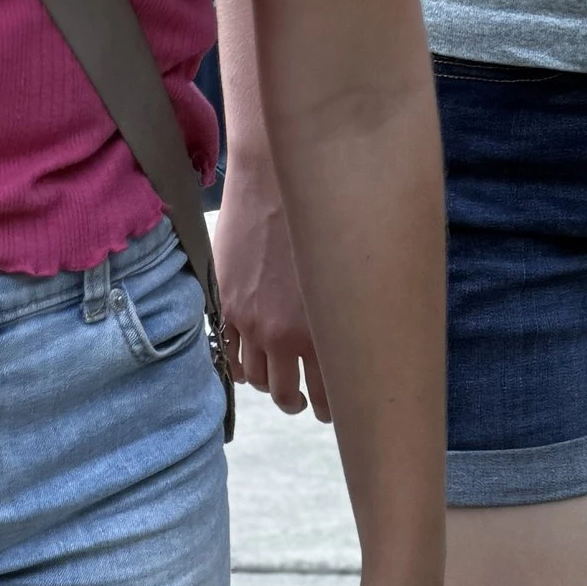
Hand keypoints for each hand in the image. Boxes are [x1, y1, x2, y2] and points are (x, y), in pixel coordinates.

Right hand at [216, 156, 328, 417]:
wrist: (275, 175)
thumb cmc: (326, 213)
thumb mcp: (347, 272)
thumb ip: (345, 312)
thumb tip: (358, 338)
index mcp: (325, 330)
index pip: (330, 395)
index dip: (333, 409)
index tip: (338, 409)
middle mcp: (285, 335)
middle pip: (287, 396)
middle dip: (299, 404)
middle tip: (306, 402)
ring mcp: (252, 323)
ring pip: (257, 380)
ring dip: (269, 385)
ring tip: (279, 381)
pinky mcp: (227, 305)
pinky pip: (229, 355)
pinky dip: (239, 368)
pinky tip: (250, 365)